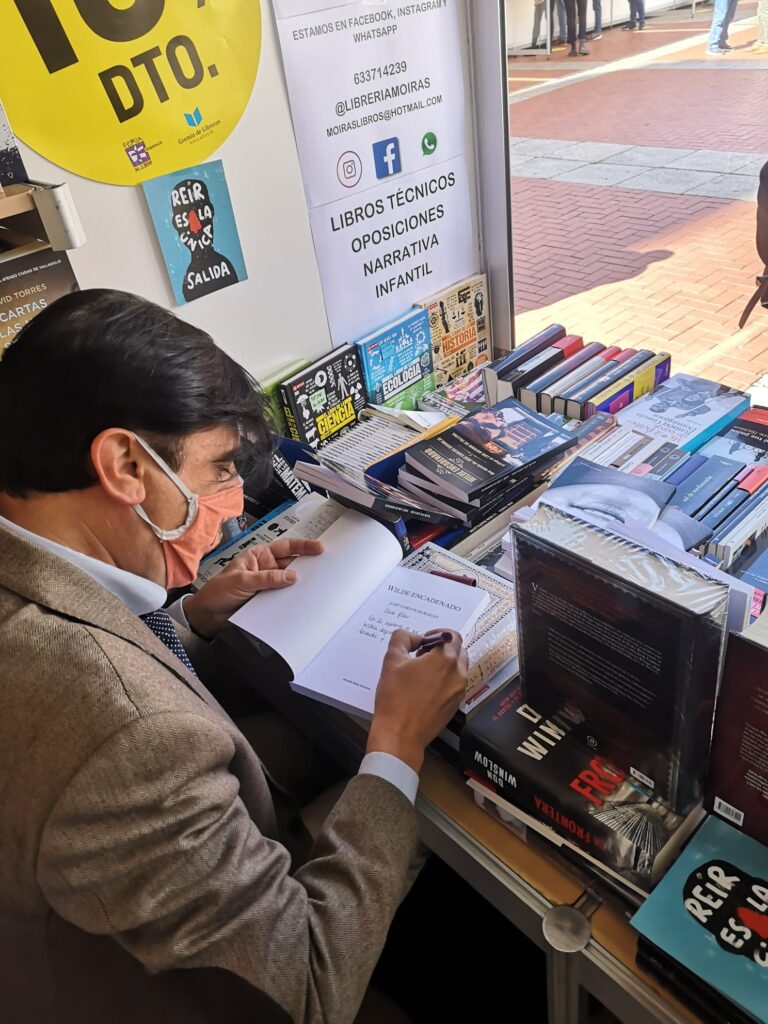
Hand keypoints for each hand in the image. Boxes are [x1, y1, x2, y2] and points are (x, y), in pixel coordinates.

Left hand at [183, 537, 323, 638]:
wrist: (206, 616)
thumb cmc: (216, 592)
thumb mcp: (241, 581)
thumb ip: (267, 578)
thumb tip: (291, 576)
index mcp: (258, 556)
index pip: (285, 547)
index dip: (303, 546)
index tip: (318, 548)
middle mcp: (265, 568)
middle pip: (291, 564)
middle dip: (306, 565)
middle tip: (323, 568)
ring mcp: (267, 585)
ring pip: (289, 582)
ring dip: (299, 585)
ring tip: (315, 586)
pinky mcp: (267, 600)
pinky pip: (283, 597)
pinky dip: (291, 599)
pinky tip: (300, 601)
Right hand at [367, 629, 468, 773]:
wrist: (400, 734)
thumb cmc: (395, 698)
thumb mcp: (392, 660)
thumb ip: (402, 639)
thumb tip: (413, 638)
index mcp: (445, 659)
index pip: (452, 635)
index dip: (436, 634)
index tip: (423, 641)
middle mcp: (458, 674)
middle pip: (459, 650)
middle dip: (442, 648)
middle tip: (422, 655)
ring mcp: (459, 691)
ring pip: (459, 668)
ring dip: (445, 664)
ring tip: (423, 671)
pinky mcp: (455, 705)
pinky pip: (455, 684)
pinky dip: (445, 680)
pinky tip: (425, 687)